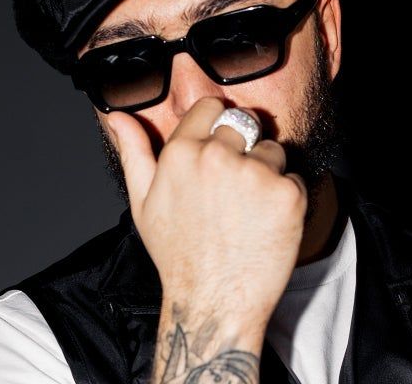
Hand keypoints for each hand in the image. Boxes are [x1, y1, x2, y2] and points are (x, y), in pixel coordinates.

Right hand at [105, 96, 307, 326]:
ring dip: (267, 174)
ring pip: (272, 151)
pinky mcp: (286, 194)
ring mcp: (254, 173)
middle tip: (233, 193)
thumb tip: (117, 116)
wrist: (213, 304)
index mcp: (180, 152)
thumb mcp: (143, 202)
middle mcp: (217, 156)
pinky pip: (295, 178)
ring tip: (247, 213)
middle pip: (245, 124)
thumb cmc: (177, 255)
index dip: (219, 127)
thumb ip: (133, 152)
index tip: (221, 152)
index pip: (213, 107)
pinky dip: (286, 200)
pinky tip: (265, 225)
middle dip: (244, 150)